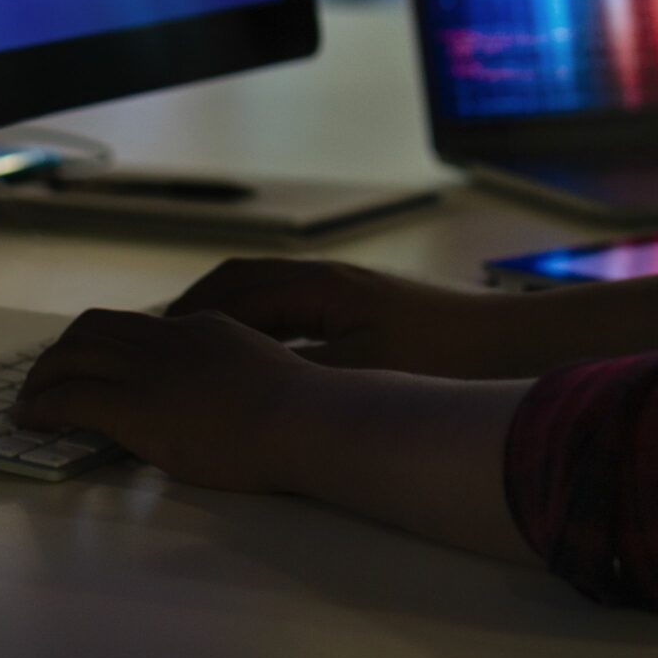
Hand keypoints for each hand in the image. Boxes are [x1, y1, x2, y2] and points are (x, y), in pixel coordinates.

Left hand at [14, 307, 310, 492]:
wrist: (303, 419)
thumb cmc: (299, 415)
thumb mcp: (262, 377)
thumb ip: (230, 378)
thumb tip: (219, 400)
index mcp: (202, 329)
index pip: (140, 326)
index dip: (106, 343)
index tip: (91, 363)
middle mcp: (169, 339)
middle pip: (94, 327)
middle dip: (62, 351)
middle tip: (45, 380)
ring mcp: (149, 369)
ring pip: (72, 353)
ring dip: (42, 377)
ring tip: (28, 402)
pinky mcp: (134, 405)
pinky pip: (70, 397)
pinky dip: (41, 406)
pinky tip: (30, 421)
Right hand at [167, 257, 533, 377]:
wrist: (508, 340)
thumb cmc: (441, 357)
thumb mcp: (362, 373)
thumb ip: (298, 373)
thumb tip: (243, 380)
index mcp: (317, 286)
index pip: (229, 291)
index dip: (184, 319)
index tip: (150, 350)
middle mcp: (325, 277)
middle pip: (240, 283)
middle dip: (194, 312)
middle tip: (156, 350)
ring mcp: (345, 290)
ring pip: (266, 295)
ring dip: (228, 318)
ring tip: (193, 358)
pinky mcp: (363, 308)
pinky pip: (293, 309)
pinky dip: (261, 328)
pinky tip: (259, 364)